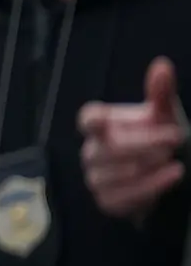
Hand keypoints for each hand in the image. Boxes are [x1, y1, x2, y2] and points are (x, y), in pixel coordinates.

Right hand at [81, 56, 185, 218]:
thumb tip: (162, 64)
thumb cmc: (159, 139)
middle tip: (177, 139)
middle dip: (146, 144)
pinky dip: (152, 187)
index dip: (95, 122)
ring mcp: (96, 178)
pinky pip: (125, 196)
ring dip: (152, 166)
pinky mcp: (107, 201)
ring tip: (175, 160)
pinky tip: (172, 178)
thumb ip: (160, 92)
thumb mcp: (164, 115)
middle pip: (111, 148)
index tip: (111, 122)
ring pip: (120, 174)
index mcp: (100, 125)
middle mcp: (92, 151)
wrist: (166, 175)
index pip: (88, 120)